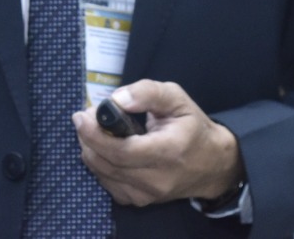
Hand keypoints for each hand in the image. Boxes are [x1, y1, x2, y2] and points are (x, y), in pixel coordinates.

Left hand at [73, 80, 243, 207]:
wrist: (212, 164)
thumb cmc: (192, 126)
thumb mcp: (176, 98)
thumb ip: (147, 93)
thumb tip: (116, 100)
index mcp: (169, 151)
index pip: (122, 150)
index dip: (95, 134)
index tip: (81, 116)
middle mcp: (157, 179)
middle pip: (108, 164)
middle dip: (88, 138)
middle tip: (84, 117)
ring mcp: (148, 195)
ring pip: (104, 175)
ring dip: (91, 151)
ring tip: (92, 130)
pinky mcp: (141, 201)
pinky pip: (109, 185)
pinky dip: (100, 165)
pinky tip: (103, 149)